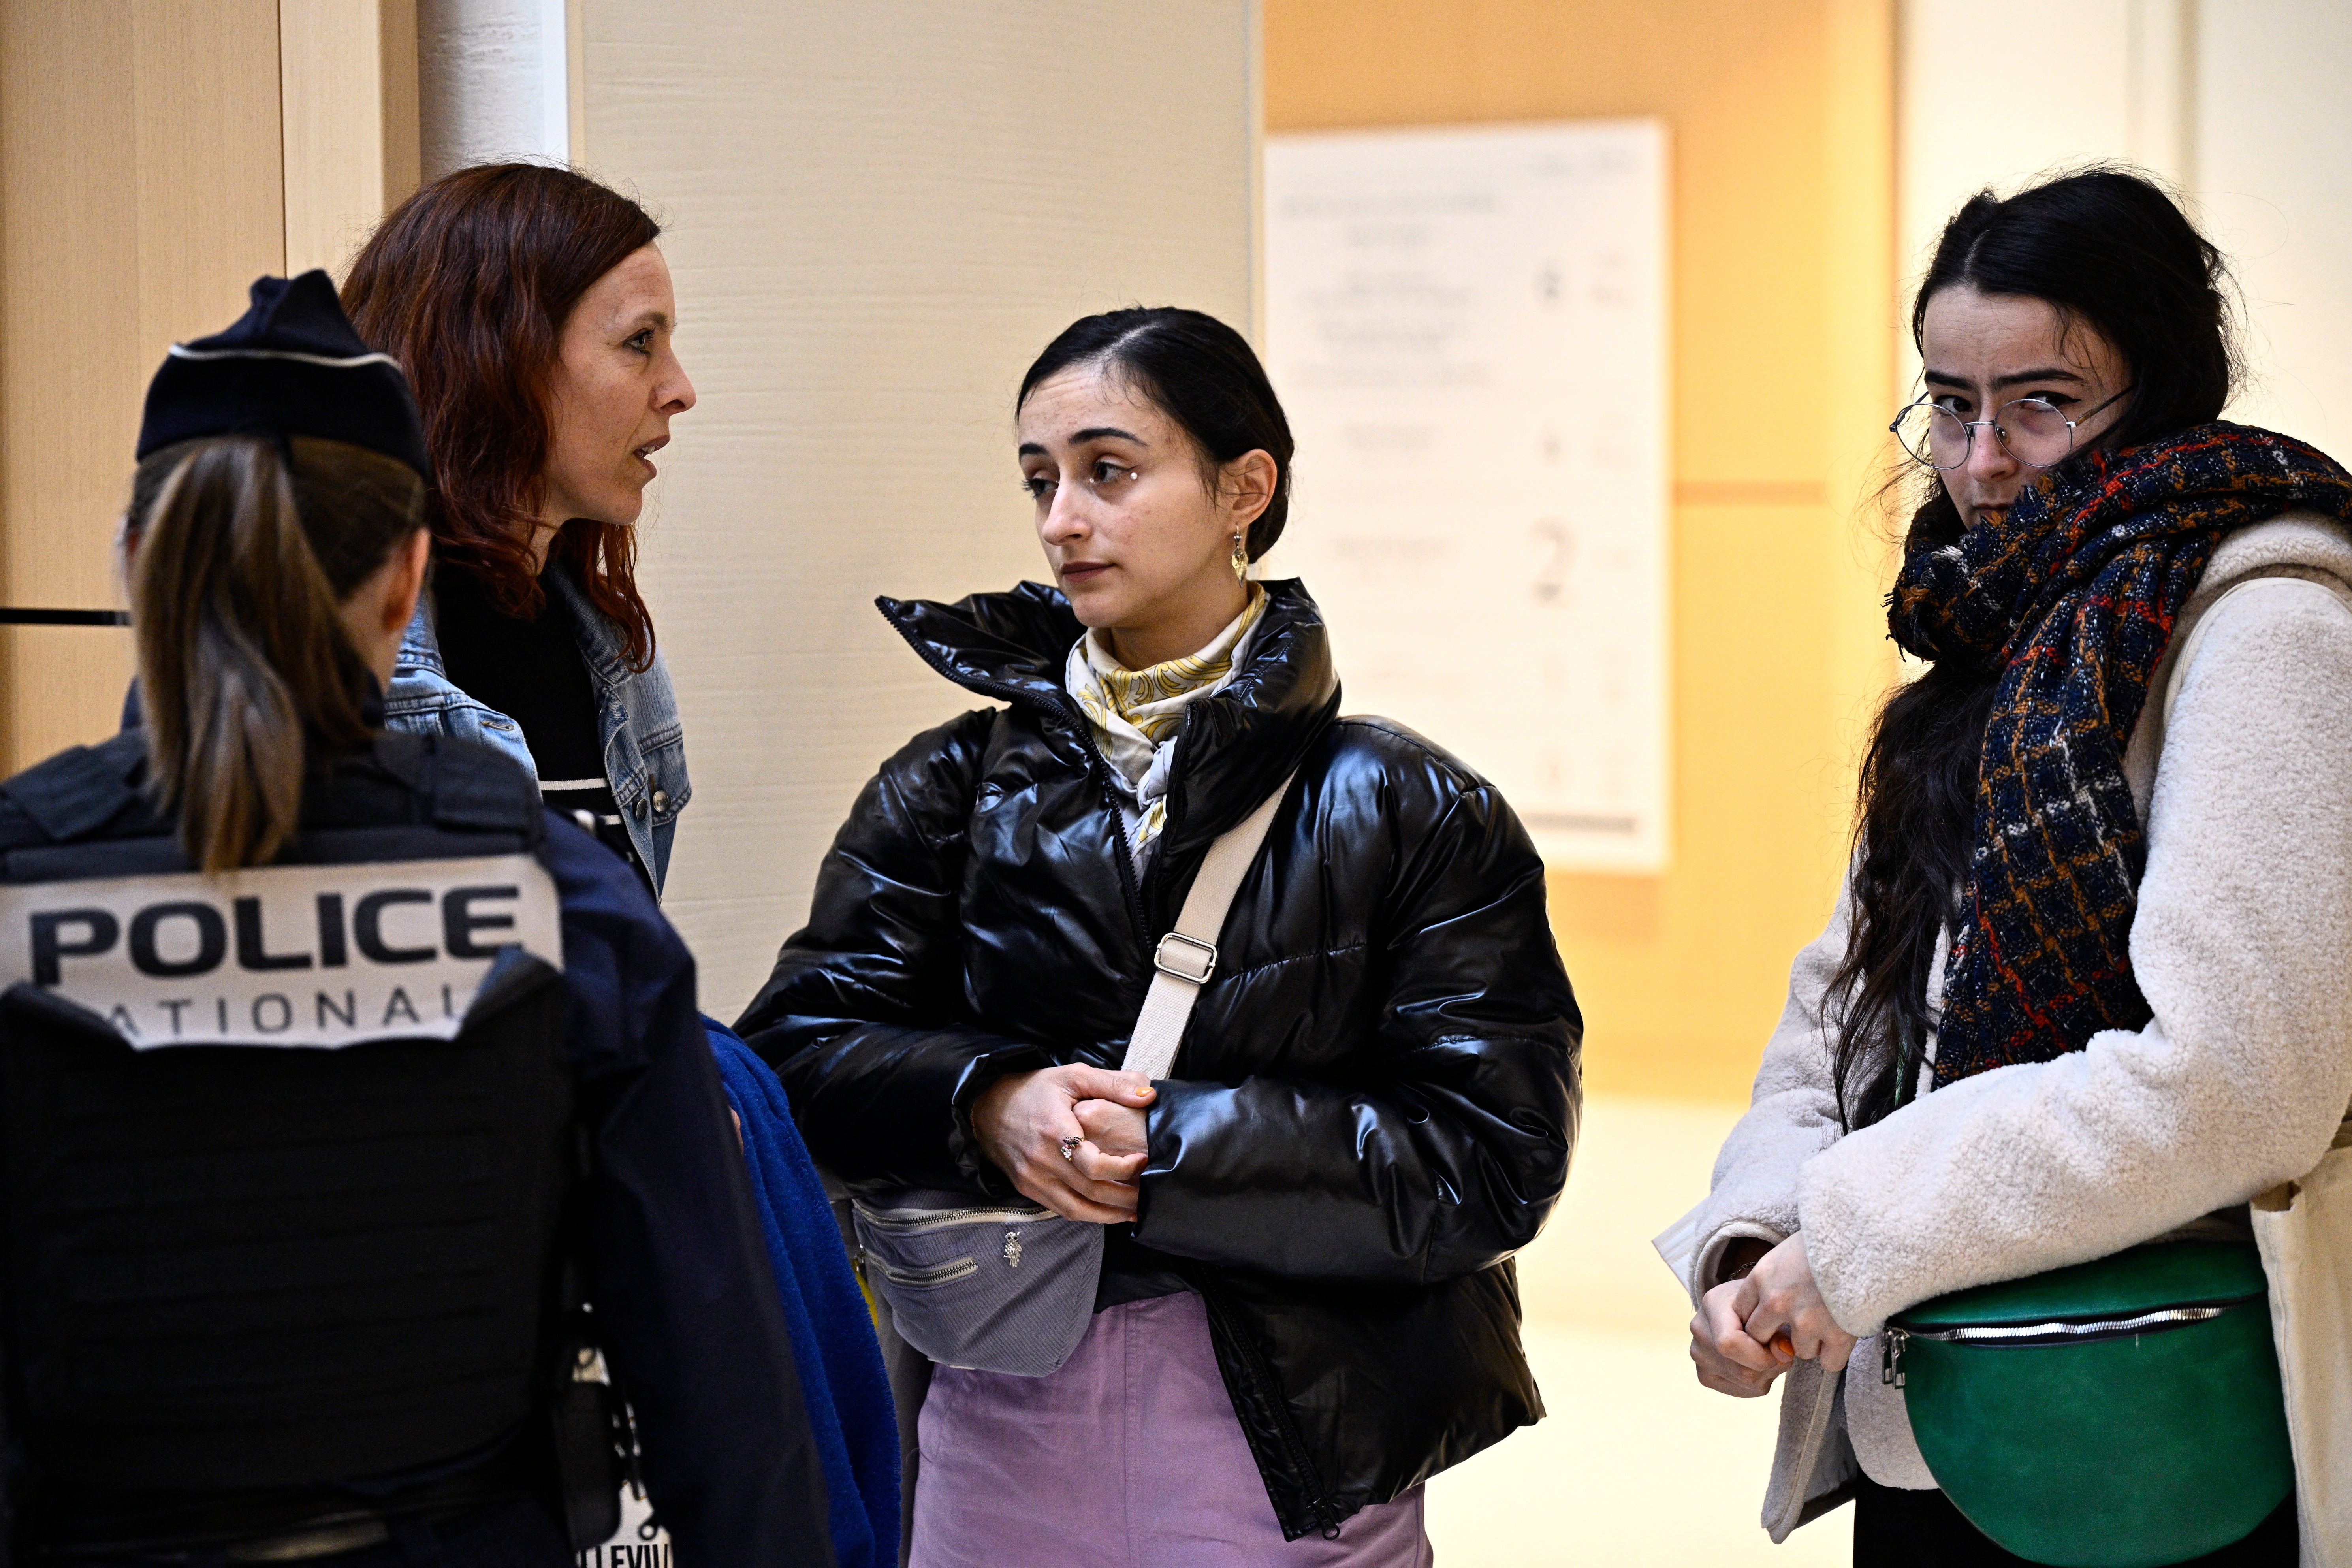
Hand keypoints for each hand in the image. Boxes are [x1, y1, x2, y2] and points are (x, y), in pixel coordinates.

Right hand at [971, 1065, 1154, 1222]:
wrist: (987, 1107)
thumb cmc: (1034, 1090)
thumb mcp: (1073, 1075)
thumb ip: (1112, 1083)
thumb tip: (1148, 1095)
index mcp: (1055, 1131)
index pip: (1093, 1166)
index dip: (1123, 1169)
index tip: (1142, 1161)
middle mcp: (1041, 1160)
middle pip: (1090, 1192)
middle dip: (1125, 1197)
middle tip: (1149, 1193)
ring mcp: (1032, 1178)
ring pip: (1077, 1209)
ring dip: (1109, 1215)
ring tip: (1135, 1210)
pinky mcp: (1027, 1188)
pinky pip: (1061, 1210)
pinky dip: (1088, 1215)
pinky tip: (1107, 1211)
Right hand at [1690, 1276, 1790, 1397]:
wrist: (1741, 1306)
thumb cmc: (1760, 1303)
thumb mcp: (1774, 1308)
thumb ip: (1779, 1330)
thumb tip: (1783, 1354)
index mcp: (1712, 1305)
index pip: (1729, 1344)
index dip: (1761, 1355)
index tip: (1782, 1349)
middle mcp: (1699, 1330)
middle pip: (1741, 1370)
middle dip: (1770, 1365)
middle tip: (1777, 1349)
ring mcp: (1698, 1354)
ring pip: (1744, 1382)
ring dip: (1766, 1372)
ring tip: (1766, 1352)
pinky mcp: (1705, 1375)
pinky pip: (1740, 1389)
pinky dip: (1758, 1381)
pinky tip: (1757, 1363)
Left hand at [1739, 1233, 1857, 1370]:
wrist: (1863, 1238)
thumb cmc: (1825, 1240)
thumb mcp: (1785, 1252)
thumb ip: (1772, 1279)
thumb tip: (1767, 1304)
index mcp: (1761, 1278)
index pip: (1740, 1313)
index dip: (1755, 1318)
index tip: (1768, 1318)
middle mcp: (1777, 1302)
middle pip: (1760, 1338)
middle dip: (1775, 1337)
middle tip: (1794, 1328)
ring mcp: (1806, 1321)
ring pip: (1798, 1351)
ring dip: (1811, 1343)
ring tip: (1826, 1323)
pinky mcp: (1837, 1335)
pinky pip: (1829, 1363)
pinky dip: (1835, 1354)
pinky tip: (1841, 1336)